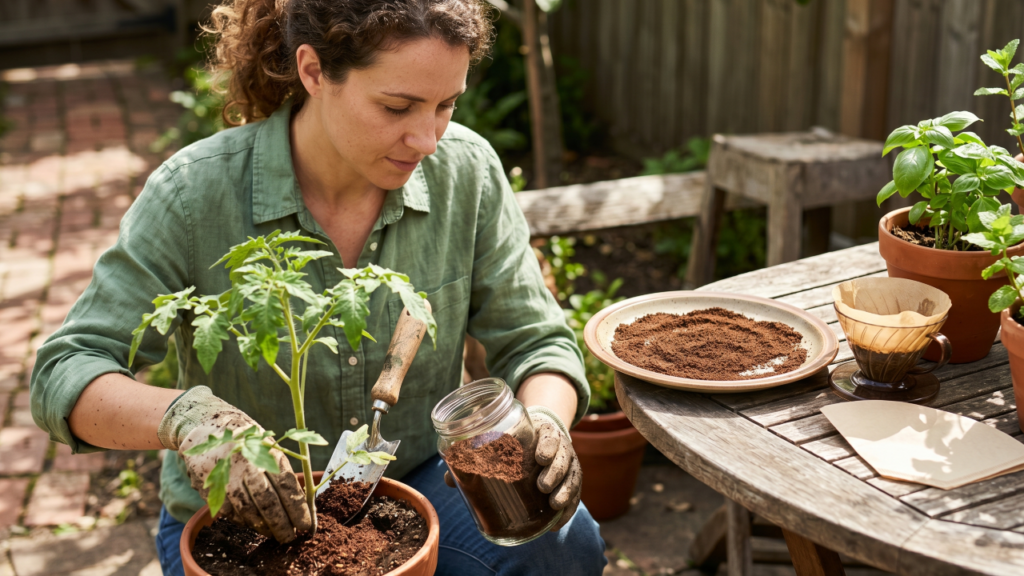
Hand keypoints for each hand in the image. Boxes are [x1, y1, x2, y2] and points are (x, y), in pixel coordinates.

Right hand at [160, 387, 311, 542]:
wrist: (205, 426)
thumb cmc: (246, 438)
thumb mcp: (267, 444)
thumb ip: (281, 469)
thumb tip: (301, 500)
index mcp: (266, 452)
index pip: (286, 486)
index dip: (297, 509)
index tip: (305, 525)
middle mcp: (246, 465)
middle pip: (268, 503)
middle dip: (282, 524)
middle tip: (291, 537)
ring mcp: (226, 477)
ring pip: (248, 510)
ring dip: (264, 526)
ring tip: (275, 534)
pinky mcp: (210, 487)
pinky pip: (230, 512)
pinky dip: (244, 521)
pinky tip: (254, 525)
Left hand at [443, 409, 582, 530]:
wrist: (542, 434)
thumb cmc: (516, 440)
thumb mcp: (502, 440)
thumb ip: (477, 457)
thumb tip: (448, 479)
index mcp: (543, 432)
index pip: (551, 435)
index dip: (548, 445)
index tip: (540, 457)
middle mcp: (560, 447)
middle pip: (564, 458)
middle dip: (555, 472)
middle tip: (542, 486)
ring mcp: (568, 464)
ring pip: (573, 477)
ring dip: (565, 492)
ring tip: (553, 505)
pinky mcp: (571, 480)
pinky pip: (575, 495)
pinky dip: (568, 510)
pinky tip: (556, 523)